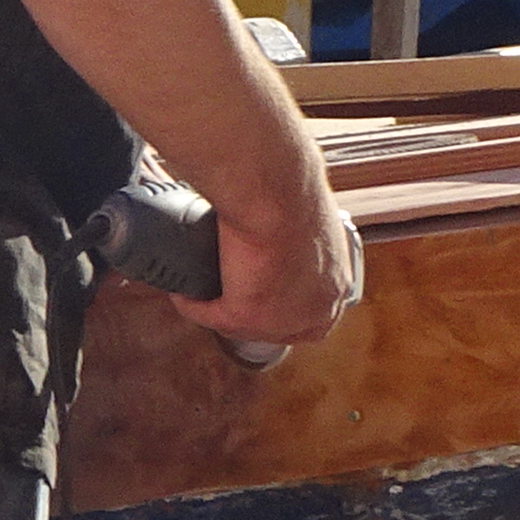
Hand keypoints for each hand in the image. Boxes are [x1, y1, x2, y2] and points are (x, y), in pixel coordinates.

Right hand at [177, 186, 357, 358]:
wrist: (276, 192)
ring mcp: (284, 318)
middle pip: (275, 327)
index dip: (279, 306)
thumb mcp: (307, 222)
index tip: (255, 292)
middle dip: (248, 314)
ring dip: (218, 311)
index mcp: (337, 286)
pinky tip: (182, 293)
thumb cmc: (293, 193)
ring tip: (198, 294)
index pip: (309, 315)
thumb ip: (298, 240)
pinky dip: (193, 306)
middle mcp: (317, 309)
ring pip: (242, 326)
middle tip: (224, 296)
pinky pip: (211, 317)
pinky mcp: (248, 315)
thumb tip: (275, 234)